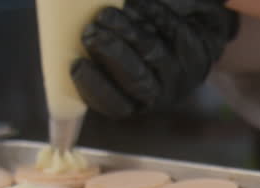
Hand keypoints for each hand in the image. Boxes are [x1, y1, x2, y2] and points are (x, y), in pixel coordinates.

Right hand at [71, 0, 238, 118]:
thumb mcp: (109, 53)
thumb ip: (91, 49)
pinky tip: (133, 4)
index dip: (94, 88)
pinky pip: (172, 31)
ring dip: (127, 32)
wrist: (183, 25)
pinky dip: (150, 15)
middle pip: (136, 81)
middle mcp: (159, 93)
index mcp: (133, 100)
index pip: (113, 105)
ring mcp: (180, 73)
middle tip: (90, 32)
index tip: (76, 64)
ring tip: (106, 14)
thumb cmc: (132, 39)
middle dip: (111, 55)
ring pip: (152, 54)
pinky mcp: (197, 49)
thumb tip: (62, 41)